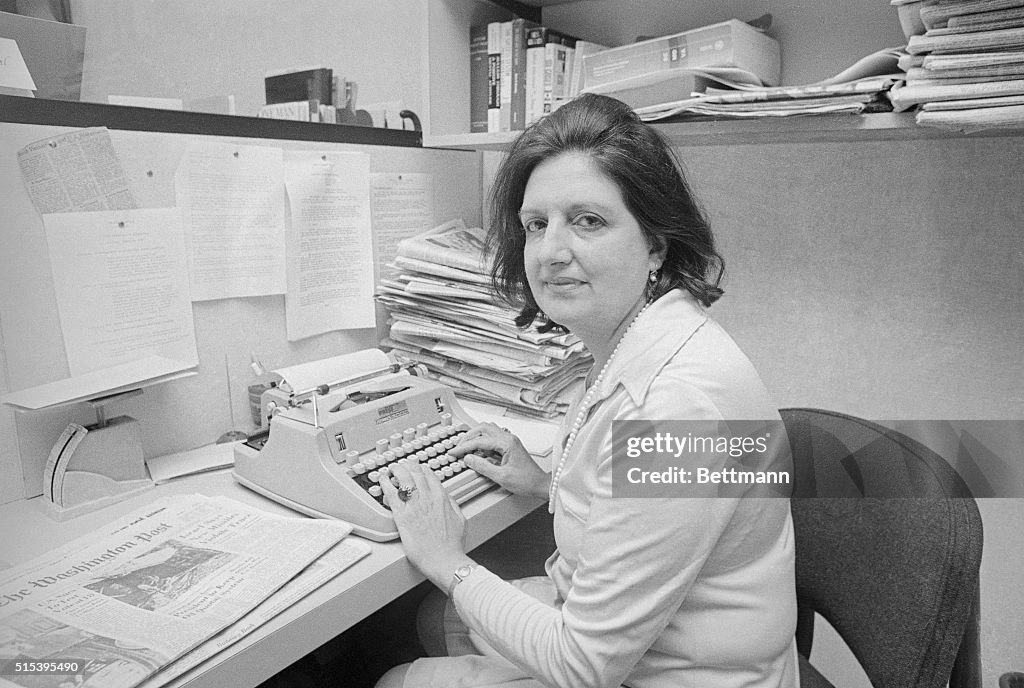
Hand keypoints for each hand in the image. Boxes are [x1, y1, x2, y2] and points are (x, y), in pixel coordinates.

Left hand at [379, 458, 470, 586]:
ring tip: (391, 470)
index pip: (429, 474)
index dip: (420, 469)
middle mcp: (428, 498)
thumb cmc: (452, 545)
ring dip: (396, 470)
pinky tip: (383, 481)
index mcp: (442, 498)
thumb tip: (447, 497)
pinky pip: (391, 494)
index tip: (415, 469)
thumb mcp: (460, 519)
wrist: (444, 560)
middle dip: (406, 465)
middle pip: (415, 472)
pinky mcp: (402, 517)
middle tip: (401, 466)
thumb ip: (452, 505)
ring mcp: (414, 506)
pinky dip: (385, 484)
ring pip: (403, 478)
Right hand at [448, 423, 549, 498]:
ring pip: (488, 430)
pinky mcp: (510, 446)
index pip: (480, 441)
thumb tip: (468, 459)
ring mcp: (510, 441)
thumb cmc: (526, 481)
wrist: (539, 484)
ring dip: (475, 436)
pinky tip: (478, 450)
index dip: (464, 447)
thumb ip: (483, 466)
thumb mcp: (501, 477)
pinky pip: (493, 437)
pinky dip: (482, 441)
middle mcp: (509, 438)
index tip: (454, 452)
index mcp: (507, 443)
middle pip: (483, 428)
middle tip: (458, 447)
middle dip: (468, 437)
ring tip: (465, 446)